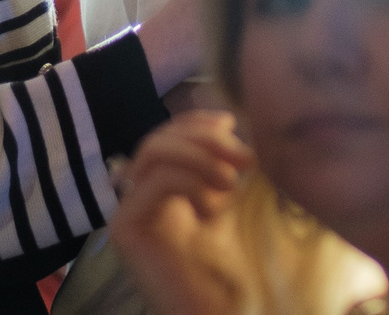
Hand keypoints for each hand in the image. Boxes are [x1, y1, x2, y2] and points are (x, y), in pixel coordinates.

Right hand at [110, 112, 256, 314]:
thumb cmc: (262, 270)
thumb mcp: (256, 201)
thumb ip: (240, 162)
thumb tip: (228, 119)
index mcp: (175, 193)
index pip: (171, 136)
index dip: (198, 121)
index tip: (232, 122)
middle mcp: (149, 201)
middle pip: (160, 137)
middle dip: (204, 135)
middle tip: (246, 158)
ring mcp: (134, 215)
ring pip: (151, 151)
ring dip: (196, 153)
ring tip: (232, 181)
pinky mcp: (126, 231)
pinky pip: (150, 181)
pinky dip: (186, 178)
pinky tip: (215, 205)